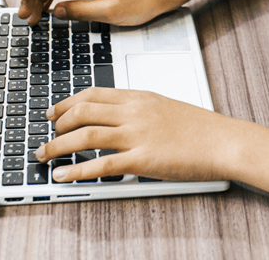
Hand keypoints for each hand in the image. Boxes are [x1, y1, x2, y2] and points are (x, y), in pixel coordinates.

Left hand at [35, 87, 244, 181]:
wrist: (224, 141)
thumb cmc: (200, 128)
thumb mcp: (164, 108)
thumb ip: (139, 111)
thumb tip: (116, 120)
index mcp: (139, 97)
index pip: (92, 93)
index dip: (66, 102)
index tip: (52, 112)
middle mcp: (134, 112)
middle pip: (82, 110)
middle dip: (57, 124)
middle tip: (46, 135)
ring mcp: (137, 135)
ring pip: (85, 135)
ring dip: (58, 145)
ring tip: (45, 155)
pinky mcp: (143, 159)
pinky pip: (101, 164)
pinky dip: (76, 171)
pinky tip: (63, 176)